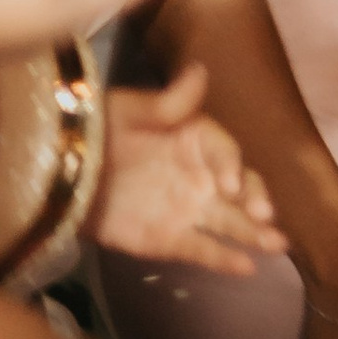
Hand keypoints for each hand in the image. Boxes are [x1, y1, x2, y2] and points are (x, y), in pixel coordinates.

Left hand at [95, 67, 283, 274]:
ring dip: (254, 232)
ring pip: (229, 221)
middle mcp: (200, 175)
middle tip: (264, 216)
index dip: (231, 166)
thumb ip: (169, 102)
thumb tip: (201, 71)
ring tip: (278, 244)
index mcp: (194, 140)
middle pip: (240, 188)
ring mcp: (186, 209)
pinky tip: (248, 267)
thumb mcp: (129, 111)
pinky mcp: (168, 239)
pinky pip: (200, 249)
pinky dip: (223, 259)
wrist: (59, 174)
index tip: (232, 183)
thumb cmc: (97, 132)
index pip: (224, 151)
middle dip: (255, 200)